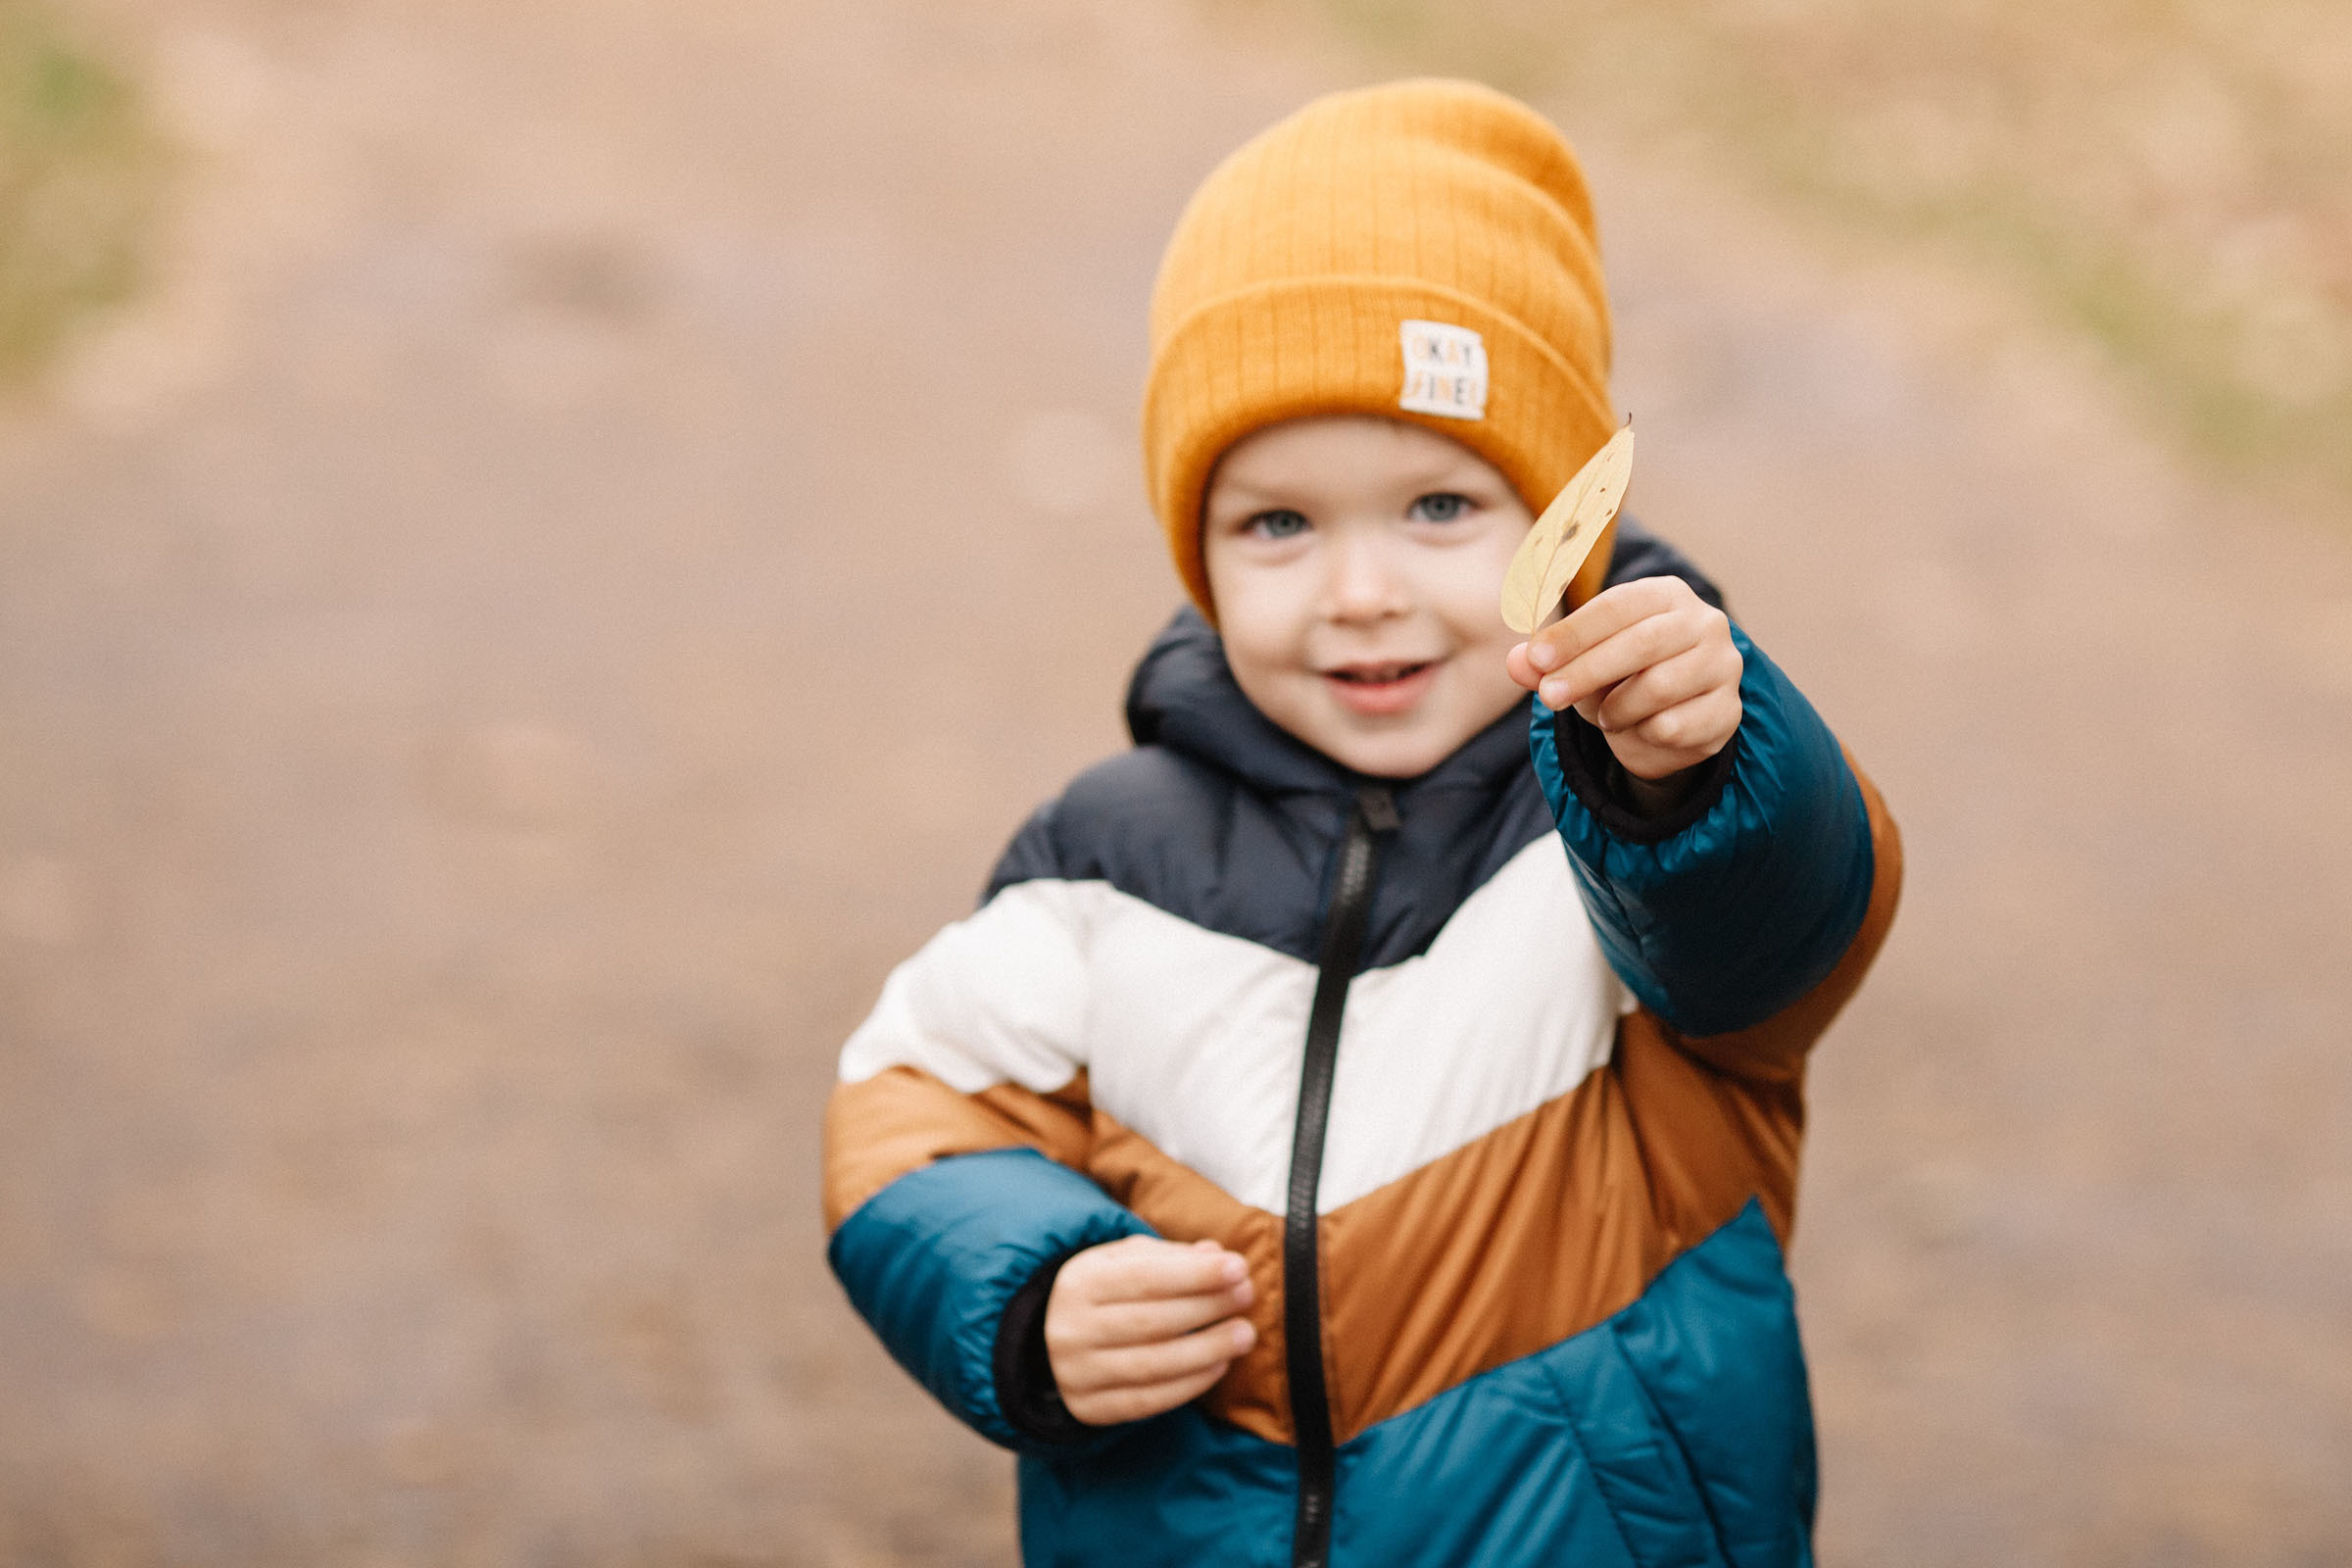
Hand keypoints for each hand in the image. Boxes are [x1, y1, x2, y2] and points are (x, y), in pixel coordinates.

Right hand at [1044, 1236, 1256, 1426]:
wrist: (1049, 1340)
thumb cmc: (1106, 1292)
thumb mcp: (1126, 1261)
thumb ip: (1172, 1256)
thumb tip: (1218, 1256)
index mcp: (1079, 1282)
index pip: (1145, 1277)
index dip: (1196, 1273)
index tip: (1239, 1267)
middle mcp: (1071, 1329)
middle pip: (1152, 1321)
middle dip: (1208, 1307)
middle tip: (1247, 1296)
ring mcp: (1077, 1373)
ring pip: (1153, 1365)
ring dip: (1208, 1349)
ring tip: (1244, 1334)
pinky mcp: (1089, 1408)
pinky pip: (1147, 1402)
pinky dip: (1189, 1385)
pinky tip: (1219, 1366)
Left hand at [1505, 576, 1742, 782]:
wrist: (1666, 725)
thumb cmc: (1618, 679)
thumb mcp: (1576, 667)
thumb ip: (1544, 664)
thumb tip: (1516, 663)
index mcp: (1663, 595)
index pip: (1617, 606)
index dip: (1575, 632)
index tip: (1537, 657)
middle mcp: (1704, 622)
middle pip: (1642, 643)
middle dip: (1587, 671)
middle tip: (1548, 696)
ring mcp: (1724, 665)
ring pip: (1659, 688)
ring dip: (1617, 709)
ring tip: (1607, 716)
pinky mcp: (1729, 711)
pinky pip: (1675, 727)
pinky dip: (1644, 734)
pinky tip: (1641, 729)